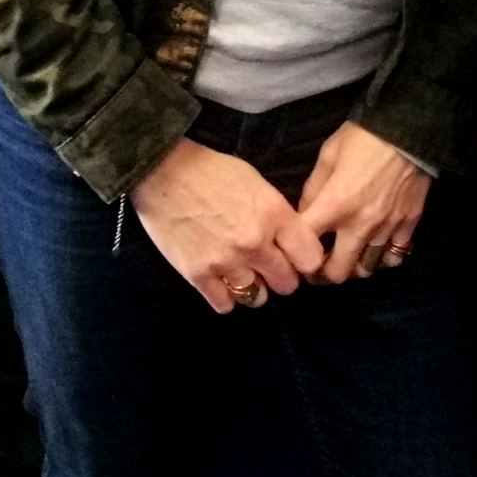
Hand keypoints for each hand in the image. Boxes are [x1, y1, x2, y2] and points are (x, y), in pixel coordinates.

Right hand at [131, 138, 325, 311]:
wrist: (165, 173)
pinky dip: (226, 297)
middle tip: (270, 267)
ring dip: (254, 288)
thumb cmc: (214, 171)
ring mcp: (226, 262)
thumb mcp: (258, 184)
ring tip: (245, 274)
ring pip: (257, 297)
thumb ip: (277, 215)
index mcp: (274, 214)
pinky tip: (222, 282)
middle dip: (282, 276)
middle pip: (287, 284)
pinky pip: (225, 305)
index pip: (311, 258)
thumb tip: (290, 241)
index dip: (307, 261)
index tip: (298, 259)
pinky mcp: (198, 275)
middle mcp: (255, 243)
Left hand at [297, 121, 428, 282]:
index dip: (294, 254)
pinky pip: (394, 257)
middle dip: (323, 274)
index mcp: (335, 205)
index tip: (293, 254)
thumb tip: (304, 214)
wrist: (410, 129)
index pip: (305, 245)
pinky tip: (377, 247)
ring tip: (349, 256)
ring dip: (353, 267)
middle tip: (320, 264)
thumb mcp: (328, 154)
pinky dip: (383, 258)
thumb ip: (314, 188)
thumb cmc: (363, 137)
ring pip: (366, 270)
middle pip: (337, 273)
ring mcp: (386, 228)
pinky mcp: (408, 225)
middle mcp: (360, 225)